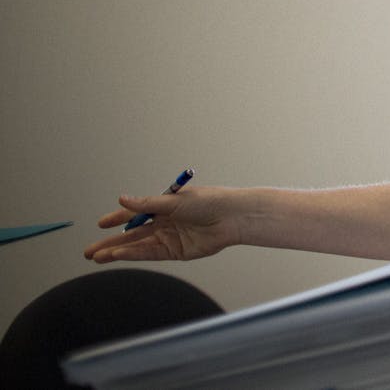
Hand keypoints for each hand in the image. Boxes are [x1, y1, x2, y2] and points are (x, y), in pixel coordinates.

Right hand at [85, 186, 237, 263]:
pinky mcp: (177, 252)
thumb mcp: (174, 201)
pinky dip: (134, 255)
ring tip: (96, 257)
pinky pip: (151, 254)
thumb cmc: (209, 202)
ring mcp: (170, 238)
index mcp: (166, 206)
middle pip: (133, 234)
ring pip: (138, 246)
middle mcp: (166, 223)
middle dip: (111, 242)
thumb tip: (122, 199)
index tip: (101, 223)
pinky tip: (118, 255)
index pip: (137, 213)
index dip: (119, 218)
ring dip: (118, 251)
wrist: (233, 217)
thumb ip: (147, 204)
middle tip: (89, 251)